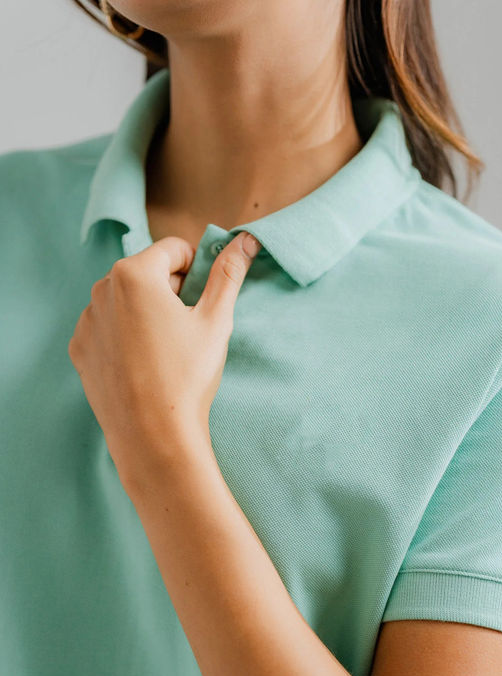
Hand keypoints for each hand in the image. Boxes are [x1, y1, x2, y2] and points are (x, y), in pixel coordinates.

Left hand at [68, 230, 261, 490]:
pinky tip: (144, 366)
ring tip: (166, 352)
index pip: (174, 250)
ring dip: (147, 313)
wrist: (153, 435)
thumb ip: (229, 274)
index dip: (197, 270)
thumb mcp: (217, 320)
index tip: (204, 301)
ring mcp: (87, 321)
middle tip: (189, 330)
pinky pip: (108, 329)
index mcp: (134, 274)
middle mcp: (101, 290)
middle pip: (147, 274)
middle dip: (170, 292)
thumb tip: (246, 240)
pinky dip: (126, 338)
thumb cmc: (187, 376)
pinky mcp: (80, 350)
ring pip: (125, 302)